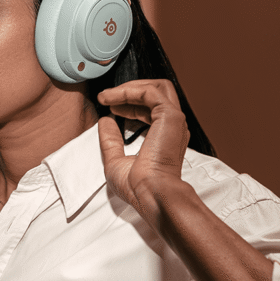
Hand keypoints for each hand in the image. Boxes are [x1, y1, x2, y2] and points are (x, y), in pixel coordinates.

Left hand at [97, 79, 189, 214]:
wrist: (149, 193)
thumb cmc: (137, 186)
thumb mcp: (115, 160)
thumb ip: (111, 140)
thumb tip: (105, 120)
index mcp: (165, 136)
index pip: (151, 107)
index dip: (128, 103)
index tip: (107, 106)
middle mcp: (173, 126)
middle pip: (157, 92)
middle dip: (130, 90)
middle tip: (105, 97)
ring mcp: (174, 120)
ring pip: (157, 87)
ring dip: (129, 87)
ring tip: (107, 95)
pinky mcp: (170, 116)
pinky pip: (149, 92)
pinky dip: (129, 91)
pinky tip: (112, 99)